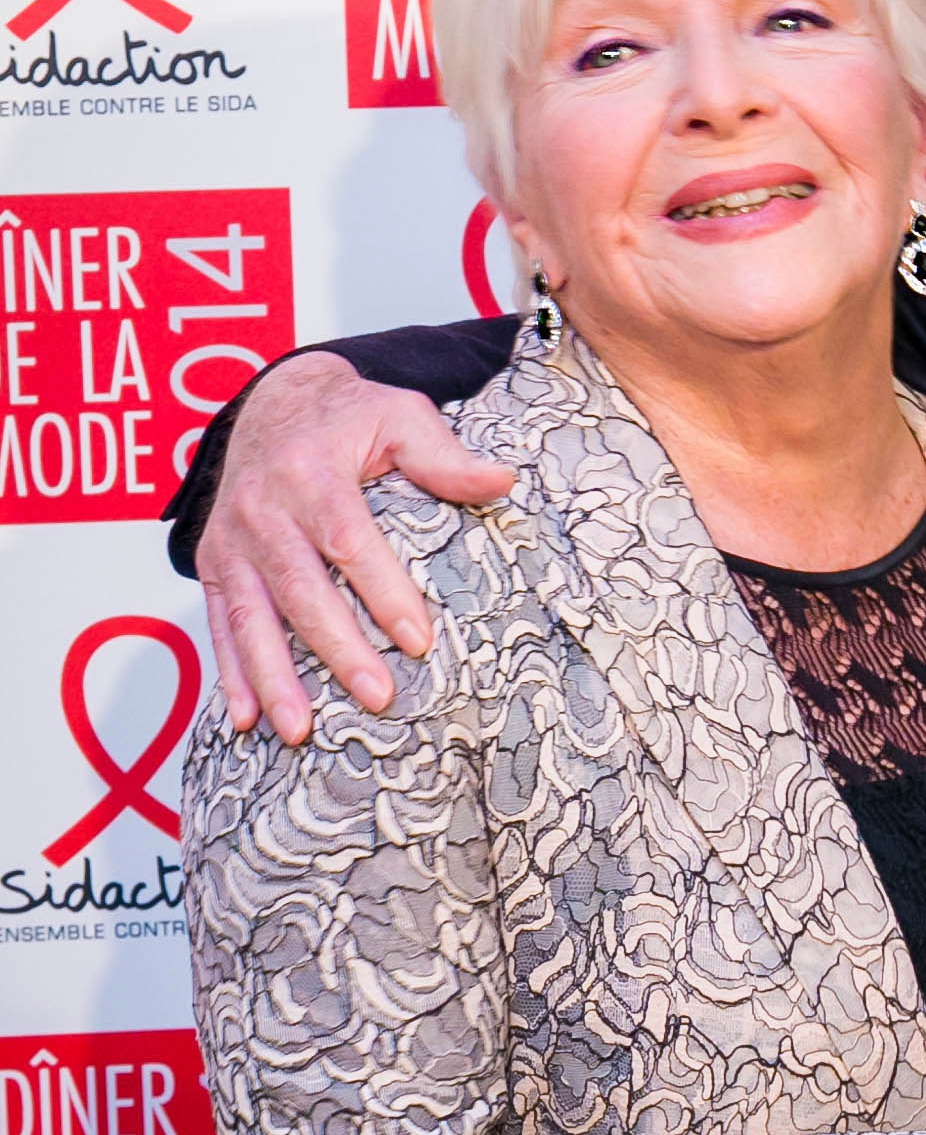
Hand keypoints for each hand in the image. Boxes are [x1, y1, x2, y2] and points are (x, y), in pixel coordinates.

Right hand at [198, 355, 516, 744]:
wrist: (274, 403)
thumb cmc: (348, 418)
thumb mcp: (399, 416)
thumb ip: (444, 455)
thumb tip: (501, 481)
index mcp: (308, 472)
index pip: (347, 539)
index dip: (382, 591)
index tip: (418, 639)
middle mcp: (260, 508)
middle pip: (300, 588)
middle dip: (337, 648)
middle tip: (377, 697)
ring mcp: (231, 540)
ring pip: (251, 616)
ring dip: (274, 677)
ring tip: (299, 731)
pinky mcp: (214, 563)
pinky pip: (219, 623)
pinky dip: (231, 673)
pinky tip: (245, 719)